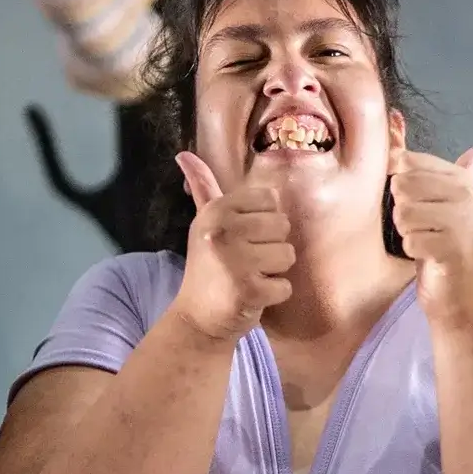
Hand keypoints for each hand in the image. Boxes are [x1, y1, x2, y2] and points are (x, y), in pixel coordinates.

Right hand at [171, 152, 294, 342]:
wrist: (197, 319)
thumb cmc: (208, 267)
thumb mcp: (204, 224)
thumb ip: (203, 189)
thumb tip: (184, 154)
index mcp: (216, 211)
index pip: (270, 199)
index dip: (264, 221)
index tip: (243, 237)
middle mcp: (223, 231)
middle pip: (283, 226)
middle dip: (271, 248)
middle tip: (247, 262)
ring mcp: (235, 261)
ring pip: (288, 255)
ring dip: (274, 272)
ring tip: (249, 278)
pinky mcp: (249, 290)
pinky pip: (286, 286)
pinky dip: (274, 295)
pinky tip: (252, 296)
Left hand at [388, 147, 472, 327]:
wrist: (462, 293)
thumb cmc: (446, 245)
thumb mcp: (440, 202)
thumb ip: (427, 168)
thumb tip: (427, 131)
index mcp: (460, 179)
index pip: (408, 161)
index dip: (400, 184)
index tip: (418, 204)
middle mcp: (464, 194)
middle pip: (402, 186)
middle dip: (403, 211)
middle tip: (424, 227)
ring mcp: (460, 220)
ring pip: (403, 213)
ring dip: (407, 232)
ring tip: (427, 240)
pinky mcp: (450, 246)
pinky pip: (410, 240)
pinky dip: (414, 252)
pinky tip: (429, 256)